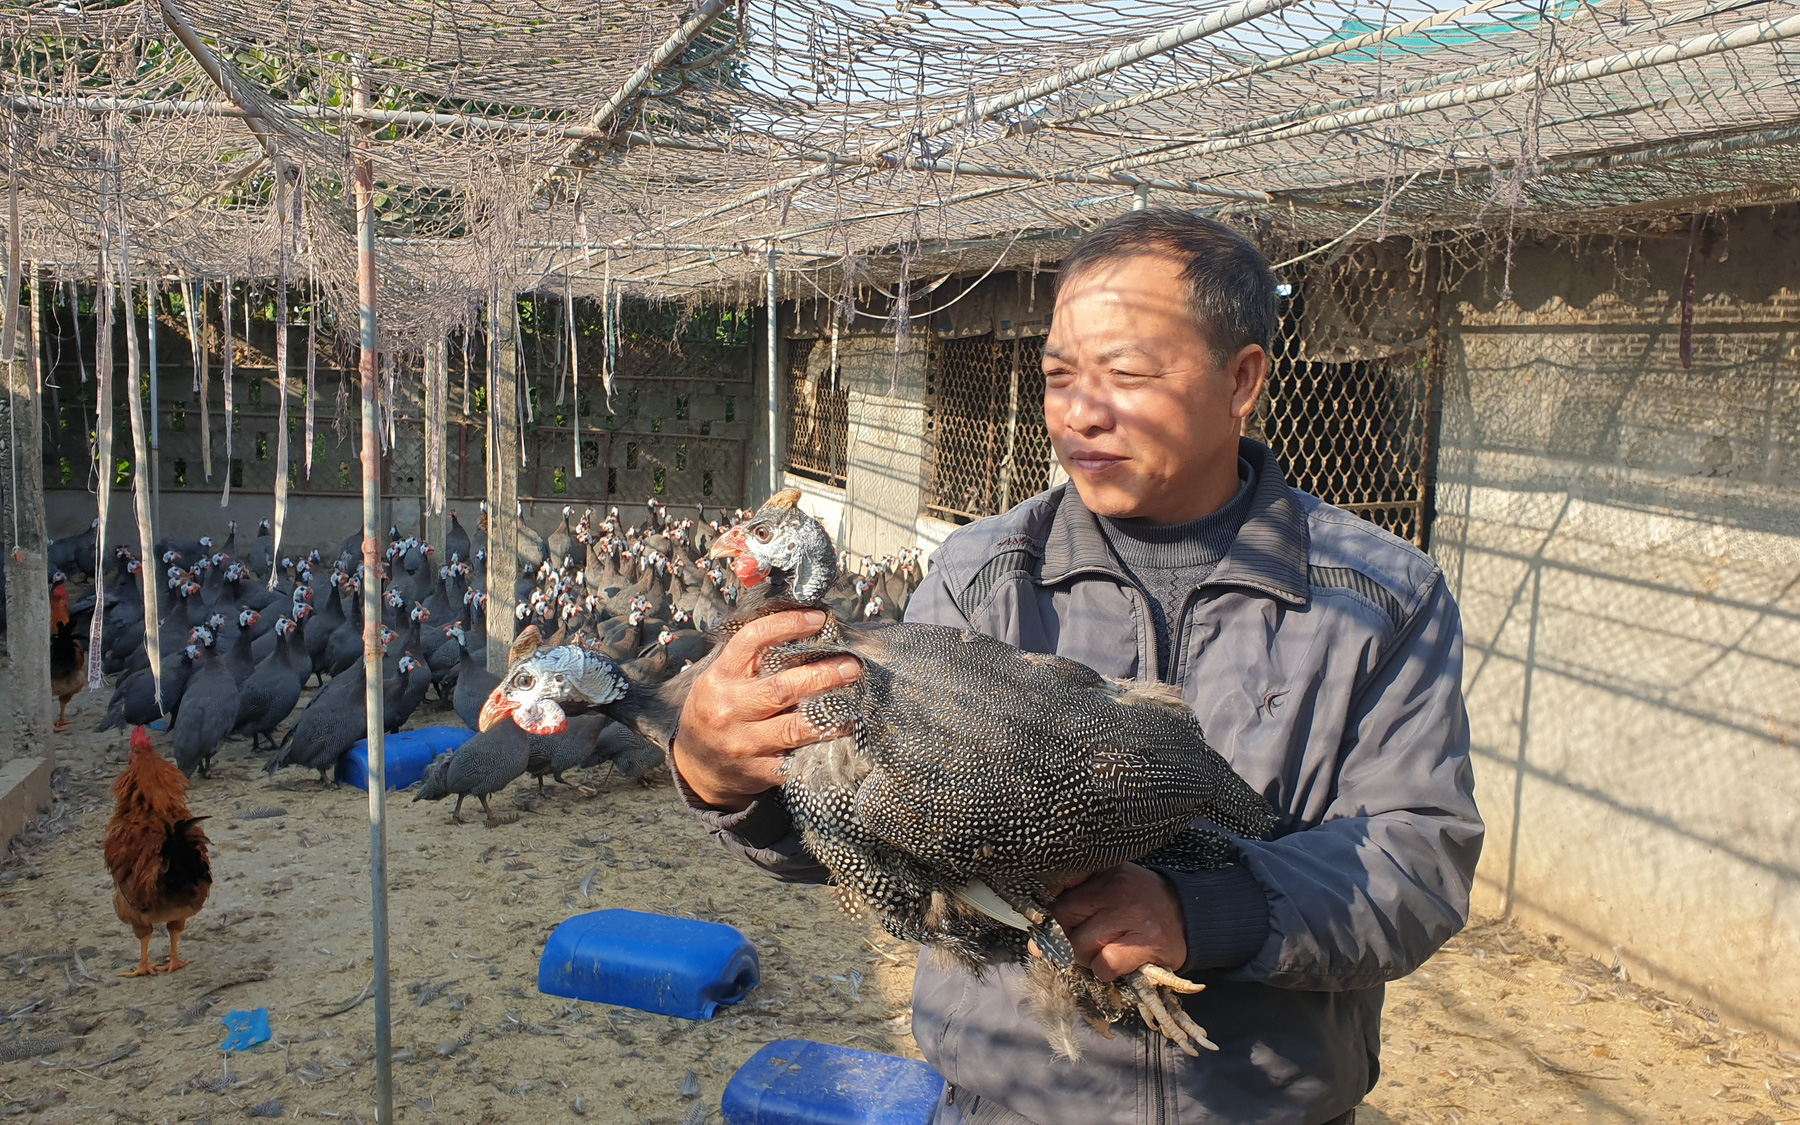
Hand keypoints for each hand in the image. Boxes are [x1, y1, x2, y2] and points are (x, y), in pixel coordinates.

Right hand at [672, 609, 861, 811]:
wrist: (697, 767)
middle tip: (851, 666)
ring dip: (830, 714)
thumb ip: (751, 661)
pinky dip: (821, 744)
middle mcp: (729, 708)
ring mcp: (744, 742)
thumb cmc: (716, 712)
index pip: (752, 640)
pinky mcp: (759, 770)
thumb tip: (803, 633)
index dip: (786, 625)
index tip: (818, 619)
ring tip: (854, 703)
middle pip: (782, 688)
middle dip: (822, 675)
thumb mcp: (721, 681)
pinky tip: (839, 733)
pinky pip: (797, 757)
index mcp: (720, 678)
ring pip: (795, 727)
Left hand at [1049, 865, 1187, 981]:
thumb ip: (1074, 908)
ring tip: (1106, 952)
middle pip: (1063, 920)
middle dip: (1067, 940)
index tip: (1053, 927)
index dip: (1049, 915)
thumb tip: (1036, 945)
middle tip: (1086, 943)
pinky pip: (1104, 965)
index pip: (1057, 892)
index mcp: (1102, 872)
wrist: (1191, 917)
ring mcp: (1130, 915)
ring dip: (1087, 959)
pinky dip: (1105, 971)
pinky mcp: (1144, 942)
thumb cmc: (1140, 905)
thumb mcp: (1109, 891)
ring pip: (1080, 946)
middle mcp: (1114, 889)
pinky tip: (1118, 963)